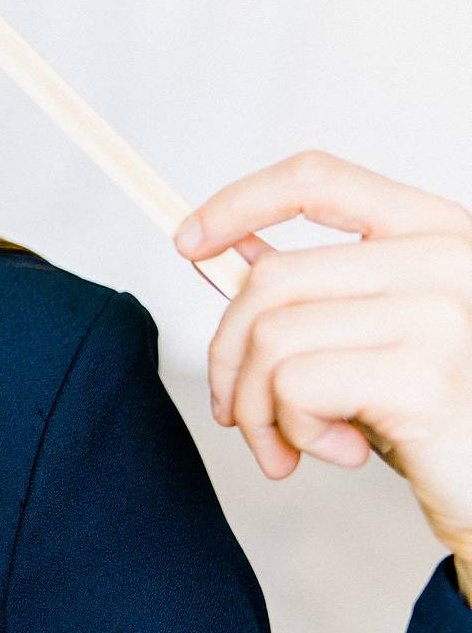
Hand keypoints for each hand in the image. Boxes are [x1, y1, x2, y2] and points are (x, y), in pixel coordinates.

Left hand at [174, 148, 471, 600]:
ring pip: (272, 335)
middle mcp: (448, 259)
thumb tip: (219, 246)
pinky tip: (342, 453)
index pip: (320, 178)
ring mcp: (442, 313)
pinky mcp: (424, 375)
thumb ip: (311, 289)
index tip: (186, 241)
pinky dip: (292, 430)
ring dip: (258, 406)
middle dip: (230, 355)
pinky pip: (295, 386)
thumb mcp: (367, 338)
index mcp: (437, 231)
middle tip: (237, 414)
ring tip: (287, 444)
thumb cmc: (434, 418)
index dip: (240, 202)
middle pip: (273, 278)